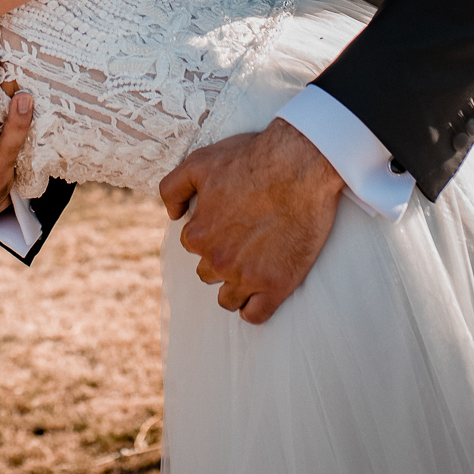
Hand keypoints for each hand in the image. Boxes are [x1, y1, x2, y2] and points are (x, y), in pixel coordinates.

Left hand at [158, 119, 342, 323]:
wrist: (301, 164)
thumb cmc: (252, 158)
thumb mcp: (199, 162)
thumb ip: (173, 188)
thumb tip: (172, 215)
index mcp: (198, 234)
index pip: (194, 245)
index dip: (211, 233)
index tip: (229, 223)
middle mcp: (218, 260)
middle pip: (209, 272)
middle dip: (222, 259)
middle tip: (245, 241)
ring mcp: (247, 276)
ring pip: (228, 298)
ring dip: (235, 286)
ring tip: (252, 268)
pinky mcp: (277, 285)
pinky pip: (255, 314)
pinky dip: (253, 308)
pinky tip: (261, 294)